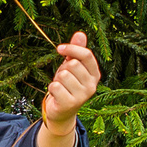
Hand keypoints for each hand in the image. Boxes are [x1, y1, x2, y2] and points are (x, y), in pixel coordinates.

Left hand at [39, 32, 101, 146]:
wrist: (62, 112)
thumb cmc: (67, 86)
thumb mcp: (72, 67)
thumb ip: (77, 51)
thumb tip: (80, 33)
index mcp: (95, 74)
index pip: (86, 55)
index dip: (71, 48)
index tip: (59, 48)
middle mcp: (92, 86)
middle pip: (73, 64)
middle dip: (63, 68)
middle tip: (63, 78)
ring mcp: (82, 96)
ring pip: (63, 75)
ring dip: (57, 80)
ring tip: (61, 87)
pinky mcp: (70, 104)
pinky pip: (55, 86)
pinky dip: (52, 89)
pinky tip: (56, 95)